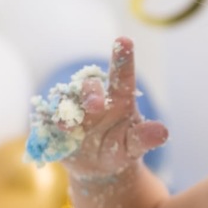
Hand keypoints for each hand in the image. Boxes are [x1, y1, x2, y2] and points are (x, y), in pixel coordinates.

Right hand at [28, 37, 167, 178]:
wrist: (97, 167)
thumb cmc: (120, 148)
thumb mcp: (134, 145)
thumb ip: (145, 137)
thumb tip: (162, 132)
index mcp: (118, 97)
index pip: (122, 74)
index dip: (122, 57)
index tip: (124, 40)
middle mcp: (92, 98)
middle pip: (89, 86)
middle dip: (90, 93)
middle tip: (95, 106)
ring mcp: (71, 111)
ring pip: (64, 102)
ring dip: (65, 111)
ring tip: (67, 125)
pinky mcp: (52, 126)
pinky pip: (45, 122)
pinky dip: (45, 124)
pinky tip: (47, 129)